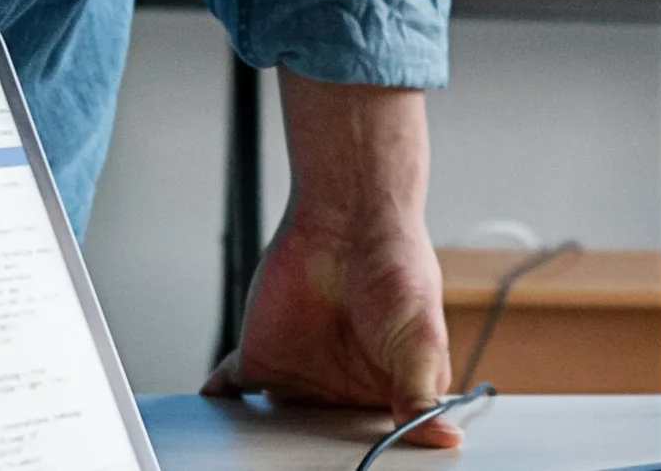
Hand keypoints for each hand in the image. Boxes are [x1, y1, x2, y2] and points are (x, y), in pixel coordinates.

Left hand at [202, 76, 458, 443]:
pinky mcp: (261, 358)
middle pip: (315, 449)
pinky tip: (215, 419)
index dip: (358, 465)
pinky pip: (234, 394)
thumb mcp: (420, 335)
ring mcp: (298, 380)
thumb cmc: (398, 265)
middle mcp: (337, 395)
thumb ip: (420, 392)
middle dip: (303, 465)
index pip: (368, 448)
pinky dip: (220, 409)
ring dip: (259, 449)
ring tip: (249, 464)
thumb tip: (446, 440)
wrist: (348, 215)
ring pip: (272, 434)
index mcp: (383, 397)